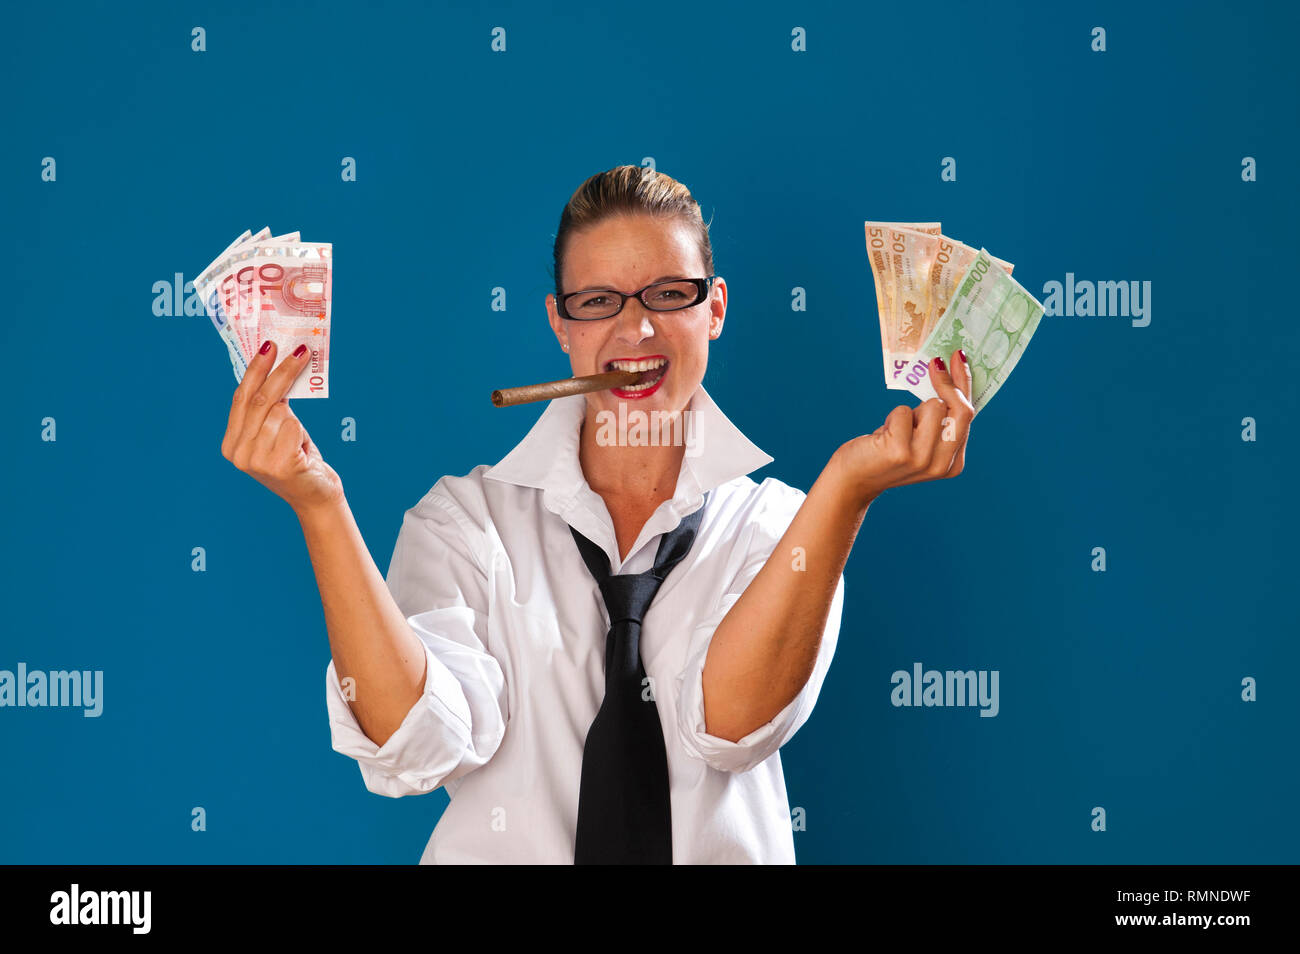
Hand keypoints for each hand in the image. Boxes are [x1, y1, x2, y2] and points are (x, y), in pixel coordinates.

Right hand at [221, 340, 343, 515]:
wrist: (316, 497)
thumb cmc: (297, 459)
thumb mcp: (276, 432)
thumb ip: (269, 410)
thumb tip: (277, 368)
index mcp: (231, 444)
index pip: (242, 398)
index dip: (256, 370)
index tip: (269, 346)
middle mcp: (238, 453)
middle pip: (261, 400)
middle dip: (282, 372)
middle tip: (301, 351)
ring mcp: (257, 461)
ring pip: (280, 414)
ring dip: (294, 419)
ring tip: (298, 441)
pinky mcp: (280, 466)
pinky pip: (294, 428)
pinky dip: (302, 434)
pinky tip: (302, 451)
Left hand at [830, 348, 973, 506]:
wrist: (854, 478)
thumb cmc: (887, 451)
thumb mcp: (920, 440)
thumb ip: (938, 421)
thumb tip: (947, 374)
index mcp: (953, 463)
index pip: (968, 416)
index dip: (964, 383)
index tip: (959, 356)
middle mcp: (941, 464)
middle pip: (960, 411)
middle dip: (949, 382)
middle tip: (936, 362)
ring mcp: (922, 459)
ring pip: (933, 407)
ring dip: (912, 410)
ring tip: (896, 428)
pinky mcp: (900, 451)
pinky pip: (903, 412)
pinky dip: (892, 417)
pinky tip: (882, 435)